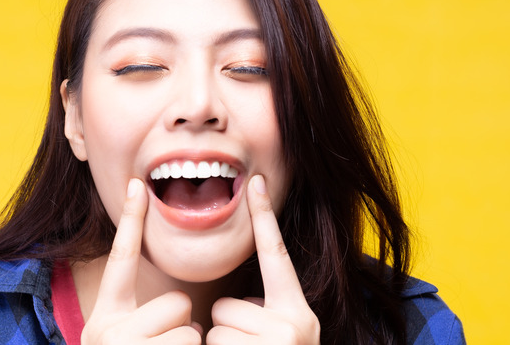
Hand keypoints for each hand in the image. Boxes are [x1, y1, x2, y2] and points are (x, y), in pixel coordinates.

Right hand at [80, 179, 201, 344]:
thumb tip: (185, 312)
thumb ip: (141, 318)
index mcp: (103, 317)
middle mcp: (107, 330)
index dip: (131, 221)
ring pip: (191, 328)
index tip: (136, 184)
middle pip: (178, 302)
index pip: (121, 259)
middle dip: (181, 323)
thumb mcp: (121, 341)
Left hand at [207, 175, 319, 343]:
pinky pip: (211, 344)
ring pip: (216, 327)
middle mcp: (295, 325)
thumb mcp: (285, 334)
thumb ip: (268, 310)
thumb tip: (245, 302)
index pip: (276, 254)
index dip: (265, 216)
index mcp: (298, 312)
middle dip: (228, 325)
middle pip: (226, 304)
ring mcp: (277, 344)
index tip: (257, 181)